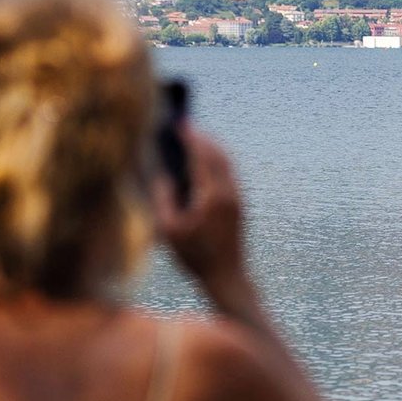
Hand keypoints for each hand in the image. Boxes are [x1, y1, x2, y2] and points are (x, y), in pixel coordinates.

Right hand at [152, 125, 247, 299]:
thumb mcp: (169, 229)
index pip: (202, 156)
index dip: (190, 137)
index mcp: (212, 196)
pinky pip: (229, 173)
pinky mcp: (239, 204)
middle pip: (217, 154)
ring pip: (226, 162)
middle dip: (201, 137)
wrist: (227, 277)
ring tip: (193, 138)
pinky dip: (216, 161)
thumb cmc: (195, 256)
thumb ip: (163, 198)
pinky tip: (204, 162)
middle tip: (185, 126)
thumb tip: (162, 174)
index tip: (179, 124)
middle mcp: (229, 193)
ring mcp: (237, 198)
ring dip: (211, 147)